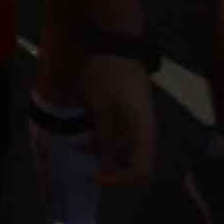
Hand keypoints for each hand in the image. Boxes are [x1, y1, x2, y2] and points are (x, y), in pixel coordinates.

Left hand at [83, 51, 157, 187]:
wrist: (114, 43)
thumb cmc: (109, 74)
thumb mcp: (102, 107)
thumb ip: (105, 137)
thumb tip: (106, 165)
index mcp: (143, 133)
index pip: (140, 172)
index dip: (118, 180)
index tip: (94, 176)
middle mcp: (144, 132)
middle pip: (133, 164)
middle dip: (110, 170)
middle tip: (85, 167)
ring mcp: (136, 122)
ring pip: (123, 151)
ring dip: (103, 155)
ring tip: (78, 149)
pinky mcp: (127, 114)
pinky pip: (118, 136)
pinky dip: (102, 141)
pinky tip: (83, 136)